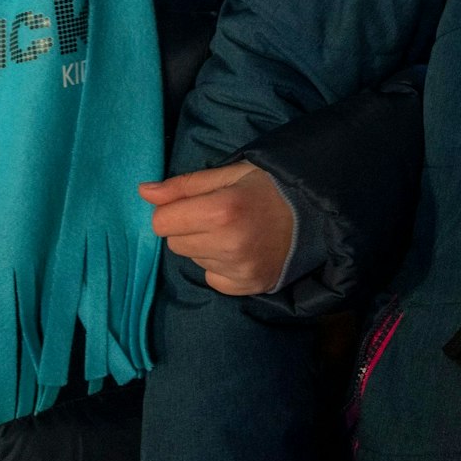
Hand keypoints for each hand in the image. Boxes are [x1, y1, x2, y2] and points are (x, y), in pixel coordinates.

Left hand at [139, 162, 294, 295]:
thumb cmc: (271, 187)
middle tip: (219, 216)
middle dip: (189, 228)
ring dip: (206, 247)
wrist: (317, 214)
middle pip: (175, 243)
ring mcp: (238, 269)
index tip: (194, 203)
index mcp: (222, 209)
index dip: (173, 210)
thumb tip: (144, 191)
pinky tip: (242, 250)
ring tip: (236, 232)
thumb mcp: (231, 173)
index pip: (162, 222)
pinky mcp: (246, 286)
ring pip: (193, 260)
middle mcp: (228, 244)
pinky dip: (220, 266)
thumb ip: (185, 185)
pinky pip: (212, 278)